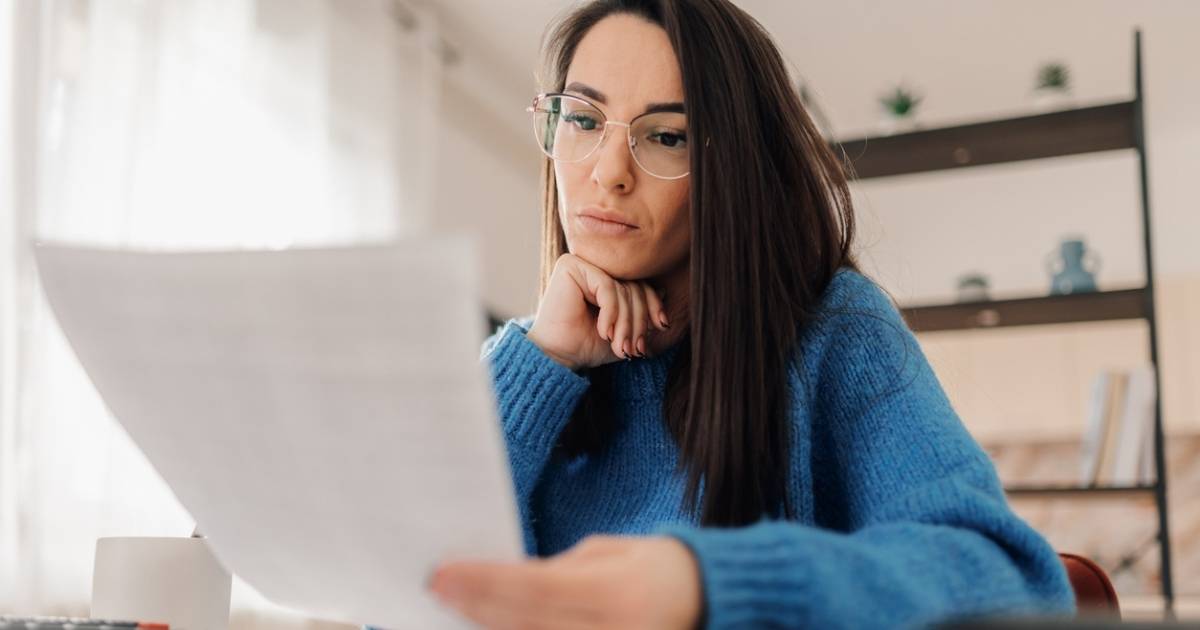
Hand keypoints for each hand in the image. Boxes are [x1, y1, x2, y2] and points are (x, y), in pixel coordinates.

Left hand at [429, 535, 702, 629]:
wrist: (707, 601)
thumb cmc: (656, 569)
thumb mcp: (608, 555)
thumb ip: (556, 572)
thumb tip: (499, 584)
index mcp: (619, 596)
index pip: (535, 590)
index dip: (484, 582)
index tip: (442, 572)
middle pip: (526, 625)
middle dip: (476, 608)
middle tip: (437, 590)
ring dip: (490, 628)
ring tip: (457, 610)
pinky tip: (492, 626)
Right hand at [526, 254, 670, 369]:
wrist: (557, 356)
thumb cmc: (586, 344)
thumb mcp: (624, 329)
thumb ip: (642, 312)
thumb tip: (665, 291)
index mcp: (605, 277)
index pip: (640, 284)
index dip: (654, 305)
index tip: (661, 327)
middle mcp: (594, 265)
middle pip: (633, 286)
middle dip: (639, 320)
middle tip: (635, 348)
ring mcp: (583, 263)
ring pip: (623, 289)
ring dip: (625, 323)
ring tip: (620, 347)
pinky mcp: (571, 265)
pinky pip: (608, 287)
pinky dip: (611, 313)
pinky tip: (604, 332)